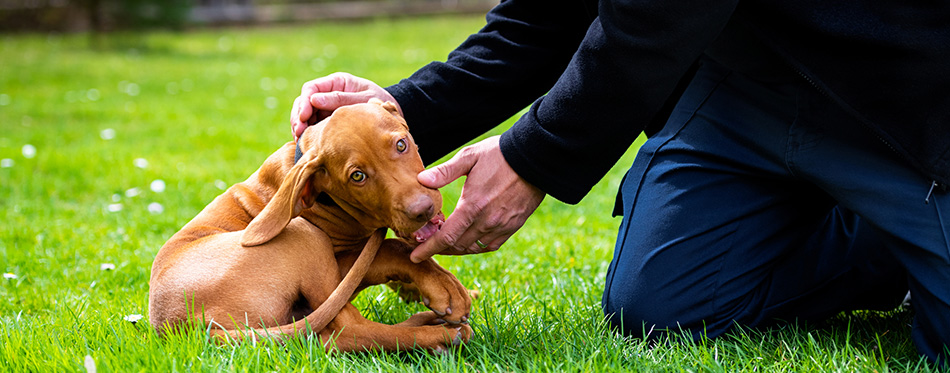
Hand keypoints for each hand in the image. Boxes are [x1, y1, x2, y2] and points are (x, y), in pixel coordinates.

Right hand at [291, 73, 400, 140]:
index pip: (311, 88)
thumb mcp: (364, 98)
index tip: (304, 117)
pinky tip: (306, 143)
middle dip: (298, 116)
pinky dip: (307, 133)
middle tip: (298, 131)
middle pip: (304, 101)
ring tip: (299, 139)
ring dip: (299, 125)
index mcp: (337, 82)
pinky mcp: (329, 120)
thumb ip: (341, 98)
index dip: (304, 102)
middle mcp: (329, 93)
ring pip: (305, 114)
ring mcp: (327, 107)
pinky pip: (313, 125)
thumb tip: (314, 99)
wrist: (394, 112)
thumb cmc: (381, 102)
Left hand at [410, 136, 544, 262]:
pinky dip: (475, 246)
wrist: (535, 159)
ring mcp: (501, 226)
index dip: (428, 249)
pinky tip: (467, 238)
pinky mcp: (512, 226)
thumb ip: (444, 171)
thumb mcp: (469, 157)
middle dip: (439, 248)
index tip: (415, 256)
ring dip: (456, 247)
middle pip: (456, 245)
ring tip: (444, 241)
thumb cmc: (500, 155)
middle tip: (426, 243)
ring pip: (472, 248)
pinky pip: (489, 245)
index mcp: (473, 206)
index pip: (445, 237)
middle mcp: (487, 222)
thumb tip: (421, 180)